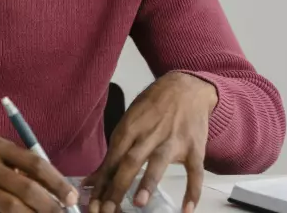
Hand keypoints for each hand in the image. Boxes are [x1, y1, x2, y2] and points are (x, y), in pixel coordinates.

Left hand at [85, 73, 216, 212]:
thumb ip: (113, 154)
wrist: (187, 87)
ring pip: (158, 163)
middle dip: (118, 187)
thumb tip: (91, 181)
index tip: (92, 203)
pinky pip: (195, 172)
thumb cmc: (153, 106)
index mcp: (130, 128)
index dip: (102, 182)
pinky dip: (193, 191)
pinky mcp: (194, 147)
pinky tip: (186, 209)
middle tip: (107, 209)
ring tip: (139, 203)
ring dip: (147, 183)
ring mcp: (173, 141)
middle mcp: (150, 135)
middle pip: (130, 161)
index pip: (112, 159)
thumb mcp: (130, 122)